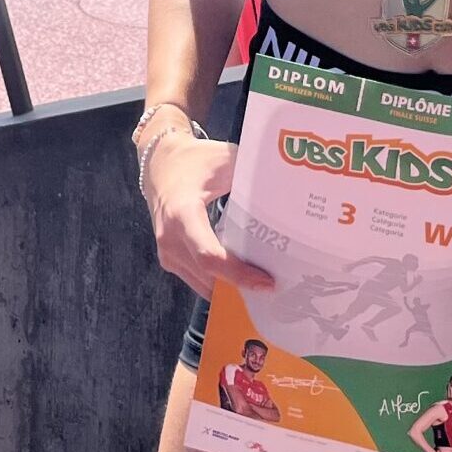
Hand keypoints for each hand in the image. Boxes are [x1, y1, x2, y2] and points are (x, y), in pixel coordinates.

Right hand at [144, 131, 272, 299]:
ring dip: (233, 290)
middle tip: (278, 288)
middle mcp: (170, 238)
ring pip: (205, 285)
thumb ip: (254, 178)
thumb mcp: (227, 161)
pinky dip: (221, 284)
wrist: (161, 163)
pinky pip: (198, 280)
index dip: (240, 275)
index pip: (210, 256)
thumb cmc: (196, 161)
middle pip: (210, 278)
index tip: (268, 282)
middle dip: (243, 288)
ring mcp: (167, 253)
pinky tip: (243, 279)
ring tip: (264, 286)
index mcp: (183, 213)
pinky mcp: (169, 259)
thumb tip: (290, 193)